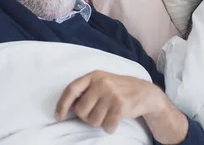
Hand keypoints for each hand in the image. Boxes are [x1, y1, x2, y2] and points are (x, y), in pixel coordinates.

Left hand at [56, 71, 187, 143]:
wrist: (144, 92)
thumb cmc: (118, 89)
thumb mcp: (101, 83)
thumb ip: (85, 91)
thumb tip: (67, 108)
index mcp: (93, 75)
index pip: (71, 89)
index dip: (62, 104)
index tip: (58, 117)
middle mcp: (101, 82)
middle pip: (81, 110)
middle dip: (87, 117)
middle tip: (99, 112)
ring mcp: (111, 93)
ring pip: (93, 120)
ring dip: (100, 122)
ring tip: (109, 113)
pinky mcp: (120, 105)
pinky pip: (107, 126)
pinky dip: (110, 127)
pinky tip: (116, 119)